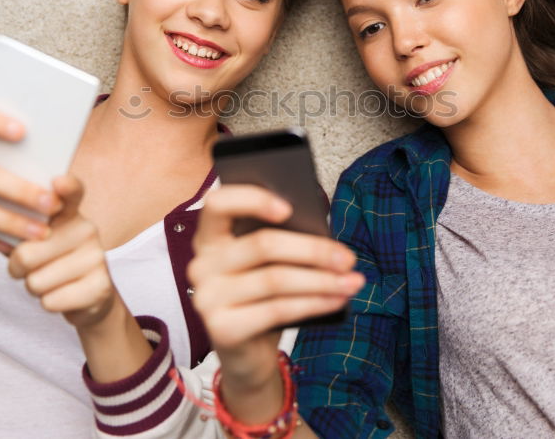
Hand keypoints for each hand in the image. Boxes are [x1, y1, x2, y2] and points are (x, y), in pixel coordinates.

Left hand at [7, 175, 115, 327]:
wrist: (88, 297)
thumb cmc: (50, 262)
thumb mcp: (34, 241)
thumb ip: (19, 230)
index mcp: (69, 213)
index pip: (72, 193)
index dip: (65, 187)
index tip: (57, 182)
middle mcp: (88, 229)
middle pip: (27, 254)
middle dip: (18, 269)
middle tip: (33, 267)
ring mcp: (97, 258)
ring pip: (36, 282)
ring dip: (34, 288)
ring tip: (51, 280)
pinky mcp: (101, 287)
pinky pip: (51, 301)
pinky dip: (49, 303)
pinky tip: (64, 295)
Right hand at [188, 184, 362, 420]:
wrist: (247, 354)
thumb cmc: (261, 298)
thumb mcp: (266, 266)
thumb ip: (280, 242)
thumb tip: (321, 232)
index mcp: (209, 238)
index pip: (218, 204)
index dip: (252, 200)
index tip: (290, 208)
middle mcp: (200, 265)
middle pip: (262, 245)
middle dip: (313, 250)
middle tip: (348, 258)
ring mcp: (207, 298)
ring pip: (275, 279)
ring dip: (322, 280)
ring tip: (353, 281)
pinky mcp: (222, 329)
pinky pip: (277, 309)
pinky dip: (314, 303)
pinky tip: (338, 300)